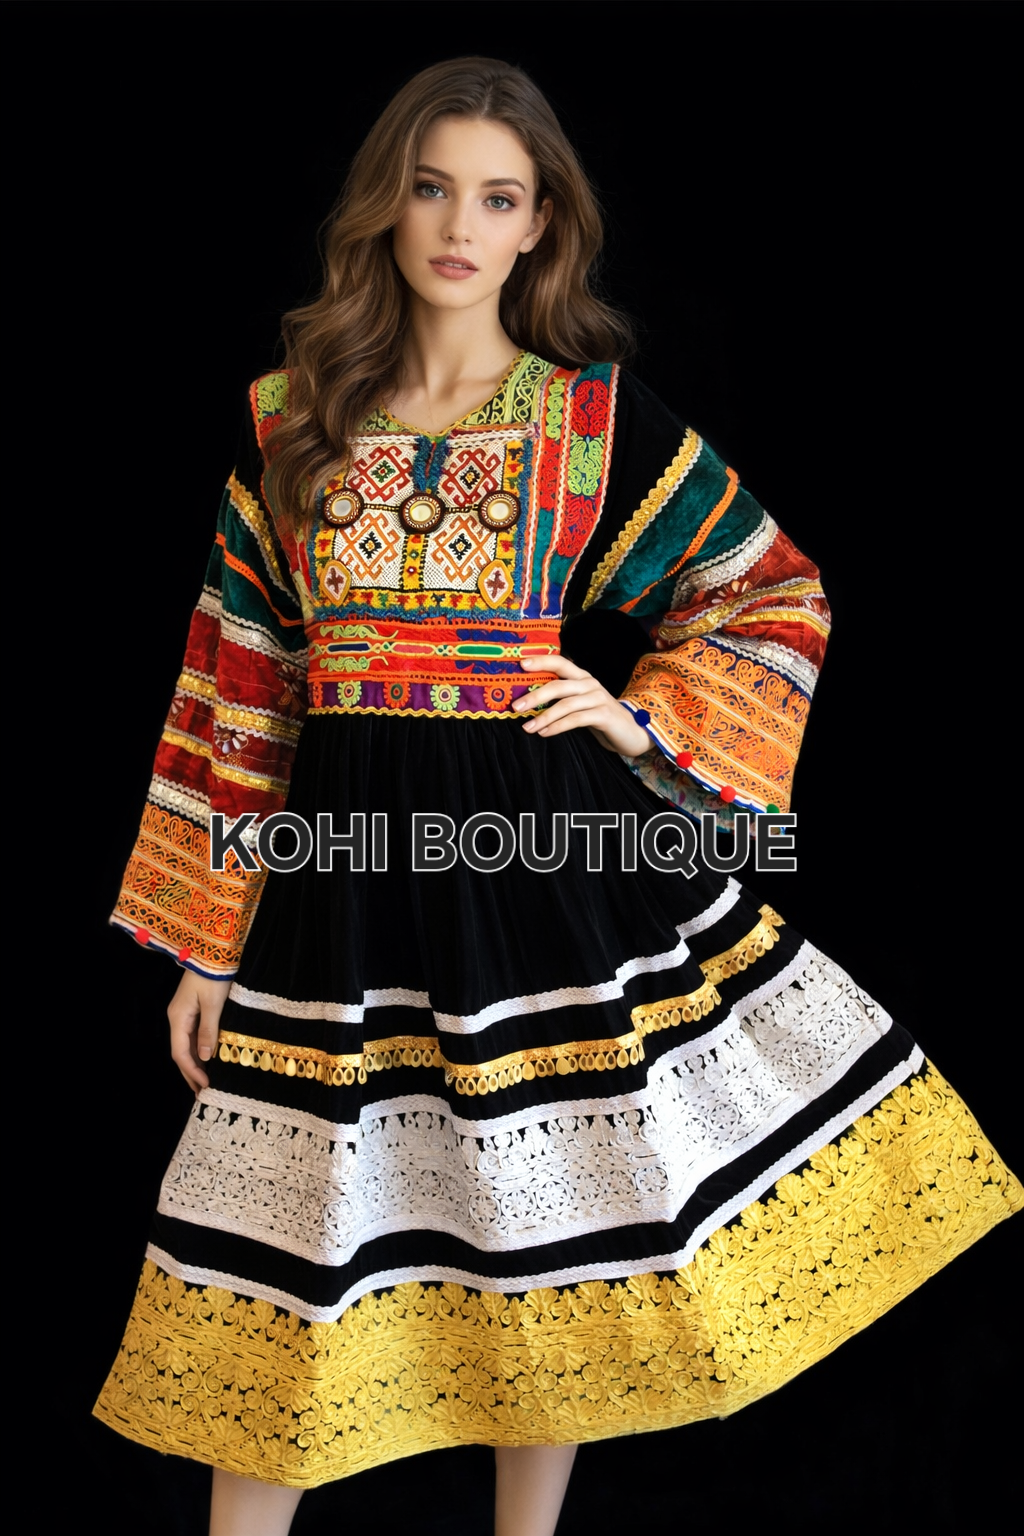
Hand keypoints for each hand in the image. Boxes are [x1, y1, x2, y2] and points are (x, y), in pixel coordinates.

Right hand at [168, 969, 232, 1094]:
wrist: (213, 952)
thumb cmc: (213, 976)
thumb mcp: (214, 1004)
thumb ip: (208, 1031)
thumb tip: (204, 1058)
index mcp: (178, 1018)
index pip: (180, 1053)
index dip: (191, 1072)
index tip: (205, 1087)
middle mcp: (177, 1018)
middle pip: (180, 1052)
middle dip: (190, 1073)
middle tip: (202, 1093)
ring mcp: (184, 1013)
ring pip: (186, 1045)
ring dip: (194, 1064)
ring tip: (205, 1082)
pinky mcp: (192, 1009)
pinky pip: (192, 1036)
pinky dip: (199, 1051)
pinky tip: (207, 1060)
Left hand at [515, 653, 652, 754]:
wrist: (631, 731)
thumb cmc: (600, 716)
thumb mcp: (580, 703)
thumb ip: (561, 698)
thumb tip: (528, 700)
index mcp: (582, 677)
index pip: (560, 663)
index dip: (541, 661)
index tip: (521, 663)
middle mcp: (589, 684)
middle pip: (558, 685)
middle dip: (535, 696)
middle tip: (516, 706)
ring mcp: (598, 698)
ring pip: (565, 705)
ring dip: (543, 717)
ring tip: (527, 727)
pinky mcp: (603, 715)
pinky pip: (575, 720)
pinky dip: (557, 727)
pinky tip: (545, 733)